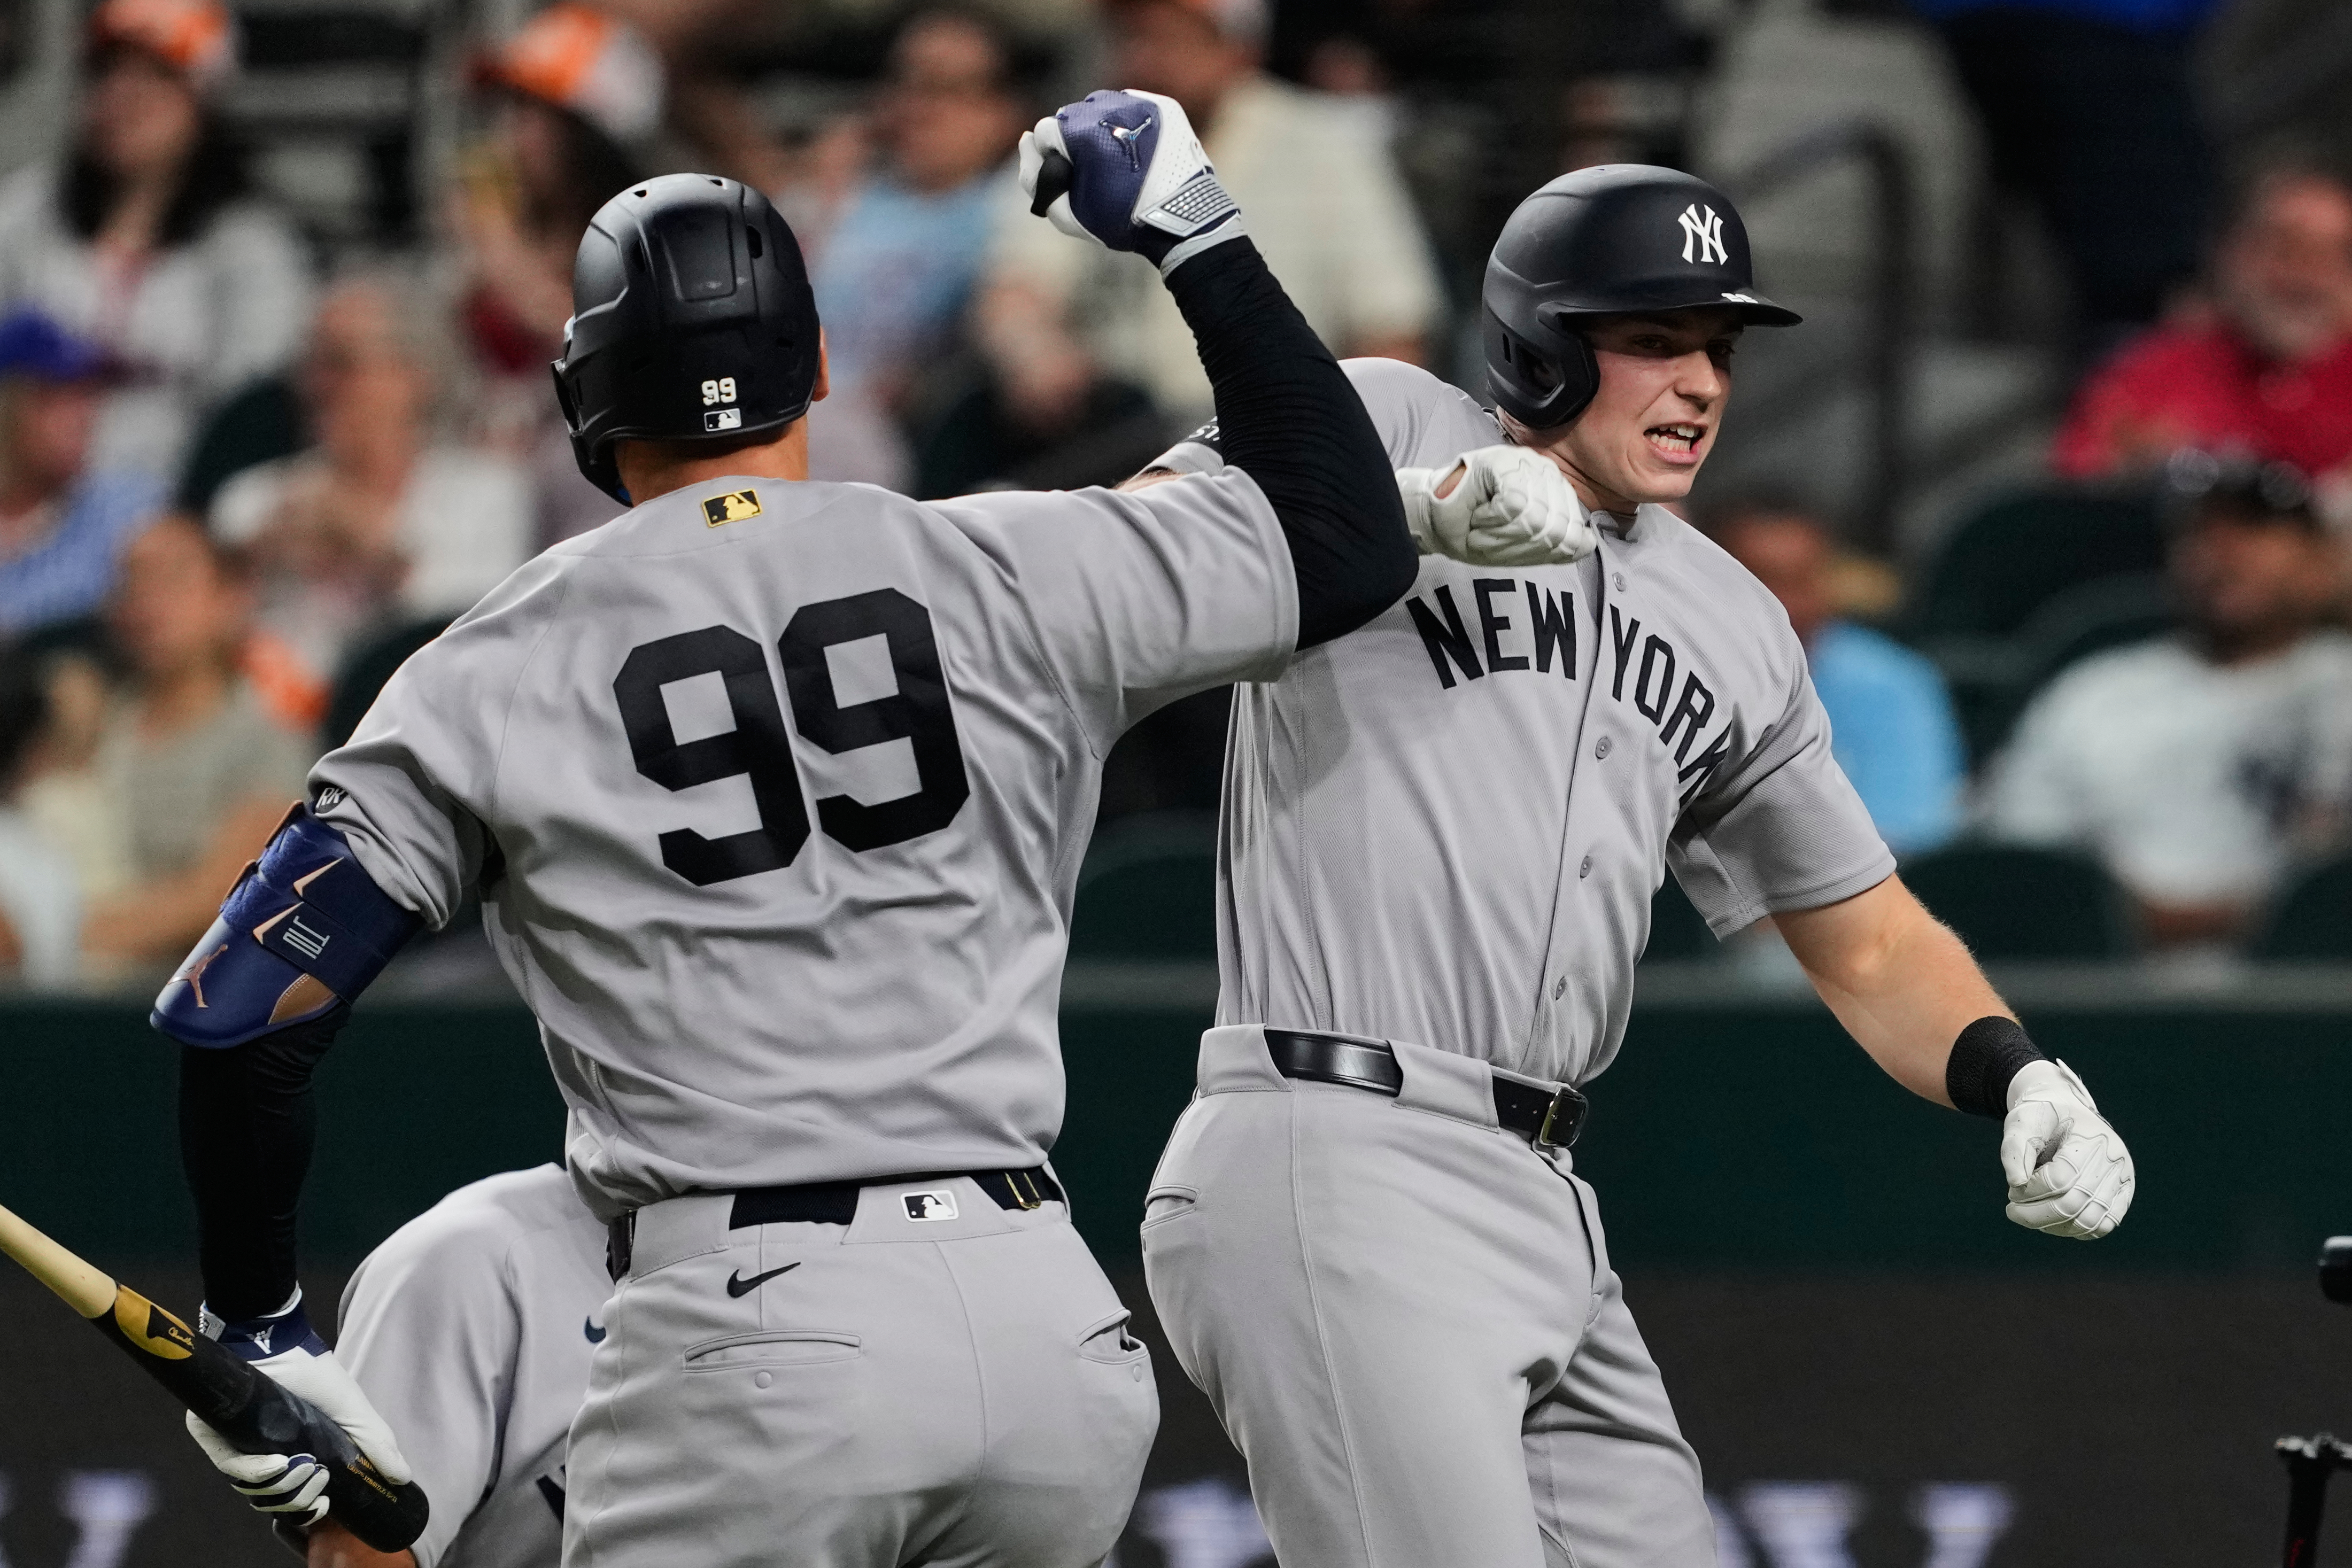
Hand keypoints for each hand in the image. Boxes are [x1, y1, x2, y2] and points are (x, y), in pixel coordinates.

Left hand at [186, 1296, 411, 1530]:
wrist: (276, 1338)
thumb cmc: (313, 1371)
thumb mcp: (352, 1409)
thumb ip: (375, 1442)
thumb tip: (403, 1478)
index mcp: (290, 1450)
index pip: (292, 1492)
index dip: (309, 1506)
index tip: (327, 1504)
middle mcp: (259, 1451)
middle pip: (272, 1497)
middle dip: (299, 1498)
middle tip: (319, 1480)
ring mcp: (234, 1442)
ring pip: (250, 1488)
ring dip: (281, 1485)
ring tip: (305, 1466)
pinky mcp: (210, 1432)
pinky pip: (229, 1465)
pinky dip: (255, 1471)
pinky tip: (279, 1463)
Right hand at [1018, 89, 1244, 271]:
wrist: (1183, 222)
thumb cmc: (1120, 221)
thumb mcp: (1065, 213)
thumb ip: (1032, 178)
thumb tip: (1024, 140)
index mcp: (1080, 132)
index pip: (1045, 131)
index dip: (1053, 158)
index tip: (1072, 177)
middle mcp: (1108, 108)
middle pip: (1072, 115)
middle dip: (1076, 140)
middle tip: (1098, 171)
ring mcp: (1139, 104)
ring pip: (1102, 105)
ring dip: (1100, 126)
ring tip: (1117, 159)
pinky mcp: (1164, 106)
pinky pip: (1133, 106)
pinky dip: (1129, 124)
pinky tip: (1136, 150)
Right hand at [1398, 446, 1598, 565]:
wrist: (1430, 521)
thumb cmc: (1471, 531)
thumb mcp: (1520, 547)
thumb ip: (1555, 546)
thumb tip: (1586, 542)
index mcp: (1554, 491)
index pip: (1573, 532)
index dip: (1541, 551)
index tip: (1513, 547)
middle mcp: (1545, 472)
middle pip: (1555, 528)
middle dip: (1519, 545)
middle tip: (1493, 538)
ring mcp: (1524, 463)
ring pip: (1535, 518)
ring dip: (1502, 534)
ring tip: (1484, 525)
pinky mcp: (1502, 461)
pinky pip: (1514, 505)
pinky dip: (1492, 520)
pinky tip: (1479, 514)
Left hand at [2000, 1060, 2133, 1238]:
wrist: (2069, 1112)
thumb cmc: (2043, 1117)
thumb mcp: (2023, 1121)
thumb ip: (2015, 1148)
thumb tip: (2016, 1182)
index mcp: (2091, 1139)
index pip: (2059, 1179)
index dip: (2030, 1191)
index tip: (2012, 1189)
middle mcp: (2114, 1161)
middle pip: (2073, 1205)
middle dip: (2035, 1214)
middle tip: (2013, 1210)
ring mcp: (2122, 1180)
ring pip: (2089, 1222)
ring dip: (2053, 1226)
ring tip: (2031, 1215)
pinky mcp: (2123, 1194)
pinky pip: (2104, 1225)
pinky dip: (2075, 1230)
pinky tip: (2053, 1222)